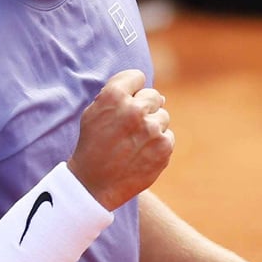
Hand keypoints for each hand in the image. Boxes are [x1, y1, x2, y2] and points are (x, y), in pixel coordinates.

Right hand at [68, 69, 173, 209]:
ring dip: (152, 127)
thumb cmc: (93, 145)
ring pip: (163, 116)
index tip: (125, 105)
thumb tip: (159, 96)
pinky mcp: (164, 147)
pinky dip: (158, 144)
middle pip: (153, 96)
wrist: (94, 184)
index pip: (137, 77)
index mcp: (114, 96)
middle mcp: (135, 109)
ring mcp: (152, 129)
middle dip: (143, 109)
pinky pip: (168, 136)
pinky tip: (141, 154)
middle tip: (129, 128)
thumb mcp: (93, 113)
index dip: (131, 90)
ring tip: (134, 143)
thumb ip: (119, 95)